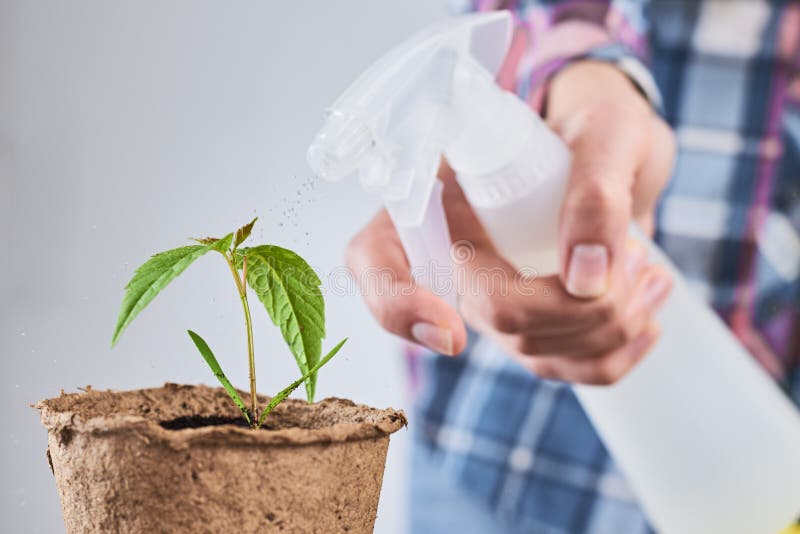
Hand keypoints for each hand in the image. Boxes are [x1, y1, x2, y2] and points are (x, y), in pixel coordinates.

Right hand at [345, 61, 675, 384]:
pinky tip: (650, 312)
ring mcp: (493, 297)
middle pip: (488, 314)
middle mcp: (453, 255)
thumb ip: (594, 189)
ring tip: (648, 267)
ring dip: (612, 324)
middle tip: (633, 255)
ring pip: (535, 350)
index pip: (376, 261)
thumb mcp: (606, 131)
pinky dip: (620, 353)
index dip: (397, 306)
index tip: (451, 335)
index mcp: (439, 195)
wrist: (618, 152)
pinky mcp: (534, 326)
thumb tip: (587, 278)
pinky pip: (567, 369)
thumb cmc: (595, 125)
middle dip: (577, 306)